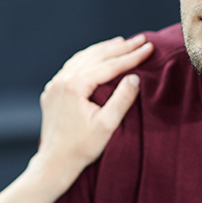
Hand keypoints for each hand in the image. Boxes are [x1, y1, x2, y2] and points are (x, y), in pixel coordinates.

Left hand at [35, 34, 152, 184]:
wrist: (55, 163)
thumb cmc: (82, 147)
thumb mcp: (107, 125)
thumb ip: (122, 99)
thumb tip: (135, 77)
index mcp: (74, 86)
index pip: (109, 65)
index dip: (132, 56)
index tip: (149, 47)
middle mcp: (61, 80)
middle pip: (96, 57)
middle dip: (120, 48)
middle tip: (141, 39)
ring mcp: (54, 85)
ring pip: (82, 59)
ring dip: (103, 50)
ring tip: (121, 43)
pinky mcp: (52, 92)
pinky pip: (71, 68)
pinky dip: (88, 59)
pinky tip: (97, 57)